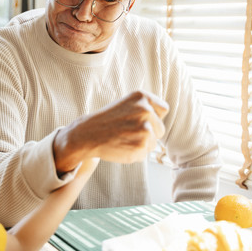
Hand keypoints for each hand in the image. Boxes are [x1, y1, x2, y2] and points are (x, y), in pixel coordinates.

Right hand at [54, 91, 168, 172]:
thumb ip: (146, 108)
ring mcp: (145, 128)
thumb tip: (161, 122)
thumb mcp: (127, 105)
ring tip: (123, 138)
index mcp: (143, 97)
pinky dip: (134, 154)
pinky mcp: (142, 145)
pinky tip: (121, 146)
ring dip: (140, 145)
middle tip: (127, 132)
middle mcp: (146, 110)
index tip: (139, 121)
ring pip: (153, 143)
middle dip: (148, 133)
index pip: (163, 109)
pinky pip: (145, 154)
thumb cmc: (108, 121)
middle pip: (160, 129)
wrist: (88, 134)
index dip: (153, 118)